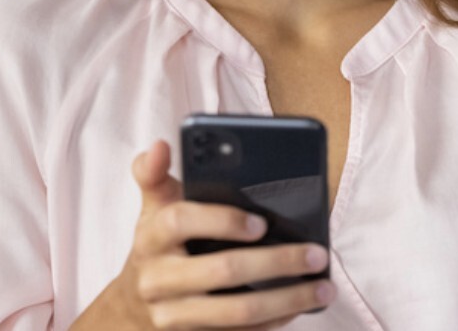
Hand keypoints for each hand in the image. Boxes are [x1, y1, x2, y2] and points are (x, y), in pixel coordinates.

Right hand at [73, 140, 333, 329]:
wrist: (133, 306)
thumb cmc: (158, 244)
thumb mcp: (152, 207)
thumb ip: (154, 173)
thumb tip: (159, 144)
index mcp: (150, 235)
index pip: (181, 221)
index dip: (221, 220)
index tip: (261, 222)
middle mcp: (157, 277)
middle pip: (221, 270)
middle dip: (275, 262)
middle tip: (316, 253)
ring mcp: (173, 315)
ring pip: (237, 311)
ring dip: (287, 300)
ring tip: (324, 288)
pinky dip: (275, 321)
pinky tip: (301, 306)